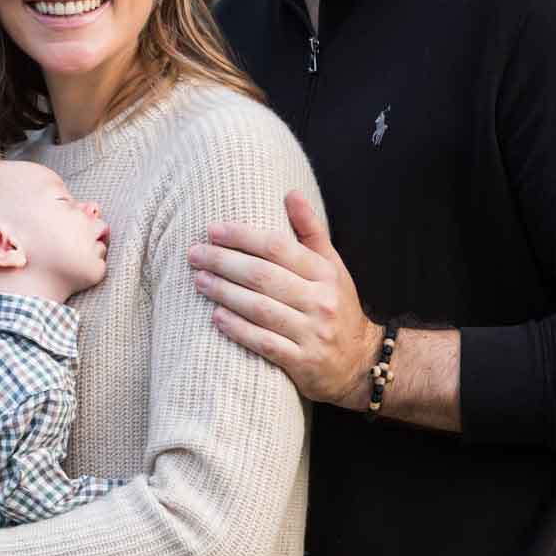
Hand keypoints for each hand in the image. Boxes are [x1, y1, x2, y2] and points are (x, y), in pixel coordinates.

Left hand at [188, 189, 381, 407]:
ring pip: (260, 308)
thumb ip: (311, 231)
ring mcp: (312, 333)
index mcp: (325, 273)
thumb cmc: (337, 306)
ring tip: (199, 281)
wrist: (360, 362)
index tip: (213, 230)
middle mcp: (320, 301)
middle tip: (195, 254)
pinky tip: (216, 318)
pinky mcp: (302, 362)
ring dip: (225, 293)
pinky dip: (238, 329)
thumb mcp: (332, 266)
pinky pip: (264, 343)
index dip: (242, 237)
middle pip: (263, 276)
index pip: (278, 247)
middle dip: (224, 262)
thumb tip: (291, 193)